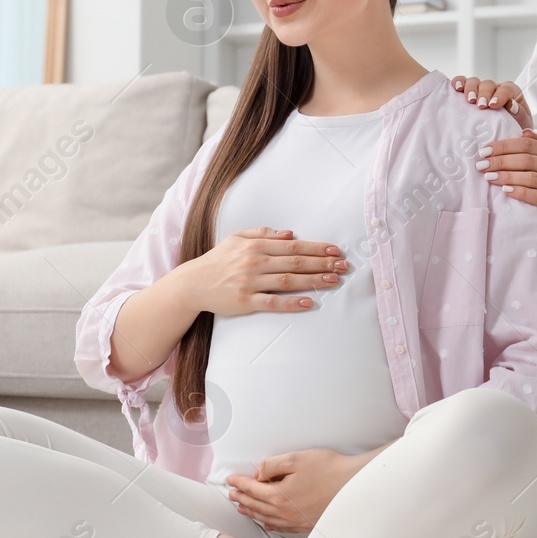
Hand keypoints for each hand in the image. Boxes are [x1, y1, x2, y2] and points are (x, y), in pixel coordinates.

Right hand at [177, 227, 346, 316]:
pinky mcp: (245, 301)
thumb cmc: (218, 260)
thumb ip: (263, 234)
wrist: (193, 283)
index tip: (335, 250)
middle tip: (343, 266)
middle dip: (322, 263)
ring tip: (333, 281)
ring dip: (313, 280)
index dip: (316, 247)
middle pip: (295, 261)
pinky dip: (291, 303)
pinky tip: (308, 303)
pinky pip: (272, 302)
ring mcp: (250, 282)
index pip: (293, 245)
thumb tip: (291, 234)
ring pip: (288, 280)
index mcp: (255, 245)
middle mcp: (255, 262)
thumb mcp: (237, 238)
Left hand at [226, 448, 363, 532]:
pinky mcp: (306, 525)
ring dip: (252, 512)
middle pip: (257, 505)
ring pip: (267, 518)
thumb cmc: (328, 468)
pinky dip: (270, 524)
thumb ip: (272, 466)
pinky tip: (267, 522)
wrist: (355, 485)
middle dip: (242, 499)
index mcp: (279, 495)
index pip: (252, 489)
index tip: (230, 480)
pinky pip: (282, 527)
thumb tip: (258, 475)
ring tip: (242, 508)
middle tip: (232, 494)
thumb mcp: (296, 459)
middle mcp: (284, 512)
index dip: (239, 483)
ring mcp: (296, 521)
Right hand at [451, 75, 532, 130]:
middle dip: (484, 94)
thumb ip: (520, 114)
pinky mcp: (469, 93)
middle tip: (481, 106)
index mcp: (512, 93)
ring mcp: (481, 90)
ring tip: (469, 101)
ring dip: (470, 90)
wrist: (504, 135)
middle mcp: (496, 89)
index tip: (493, 105)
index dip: (500, 95)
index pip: (507, 89)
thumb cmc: (514, 129)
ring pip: (474, 82)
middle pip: (488, 84)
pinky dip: (458, 82)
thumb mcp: (522, 124)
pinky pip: (462, 82)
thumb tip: (512, 105)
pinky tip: (456, 88)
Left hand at [478, 128, 536, 235]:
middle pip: (526, 159)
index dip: (504, 146)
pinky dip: (520, 192)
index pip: (526, 145)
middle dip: (501, 160)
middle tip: (481, 164)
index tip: (484, 150)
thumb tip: (523, 132)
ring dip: (507, 176)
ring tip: (489, 177)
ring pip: (531, 177)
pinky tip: (506, 191)